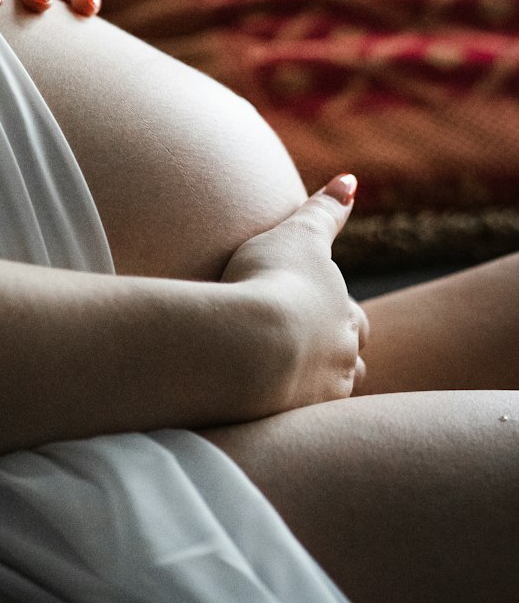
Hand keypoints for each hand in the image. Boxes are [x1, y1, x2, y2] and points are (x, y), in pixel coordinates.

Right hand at [221, 174, 368, 412]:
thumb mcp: (298, 235)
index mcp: (346, 317)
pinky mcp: (289, 421)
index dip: (338, 316)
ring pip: (323, 392)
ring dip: (308, 383)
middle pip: (347, 362)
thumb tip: (352, 180)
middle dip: (331, 356)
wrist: (247, 342)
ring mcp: (318, 394)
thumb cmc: (269, 280)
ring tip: (279, 380)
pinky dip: (279, 406)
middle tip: (301, 350)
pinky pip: (289, 417)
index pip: (355, 321)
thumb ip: (324, 211)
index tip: (316, 314)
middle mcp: (342, 359)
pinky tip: (257, 403)